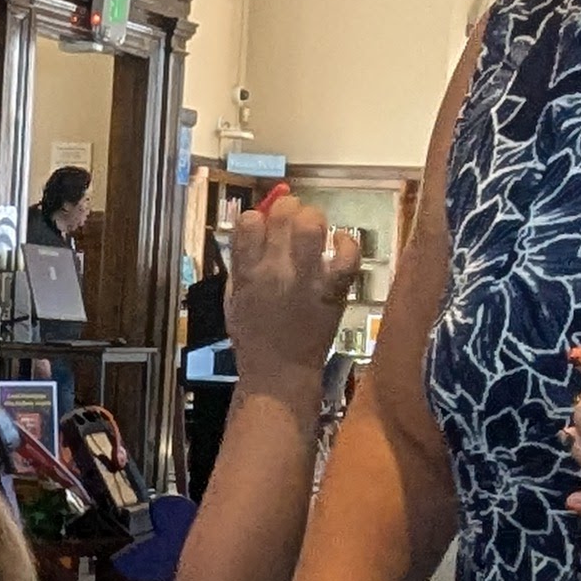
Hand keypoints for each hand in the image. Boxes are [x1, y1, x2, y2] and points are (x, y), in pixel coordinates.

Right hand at [226, 202, 360, 391]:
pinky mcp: (333, 291)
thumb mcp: (233, 299)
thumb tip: (255, 226)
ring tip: (313, 228)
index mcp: (246, 273)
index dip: (258, 216)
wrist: (279, 373)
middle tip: (291, 219)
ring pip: (313, 226)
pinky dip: (346, 241)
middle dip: (288, 208)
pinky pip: (347, 255)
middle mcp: (275, 271)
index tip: (264, 226)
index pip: (248, 221)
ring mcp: (306, 279)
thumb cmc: (253, 336)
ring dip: (313, 218)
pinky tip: (339, 241)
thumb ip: (241, 263)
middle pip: (283, 214)